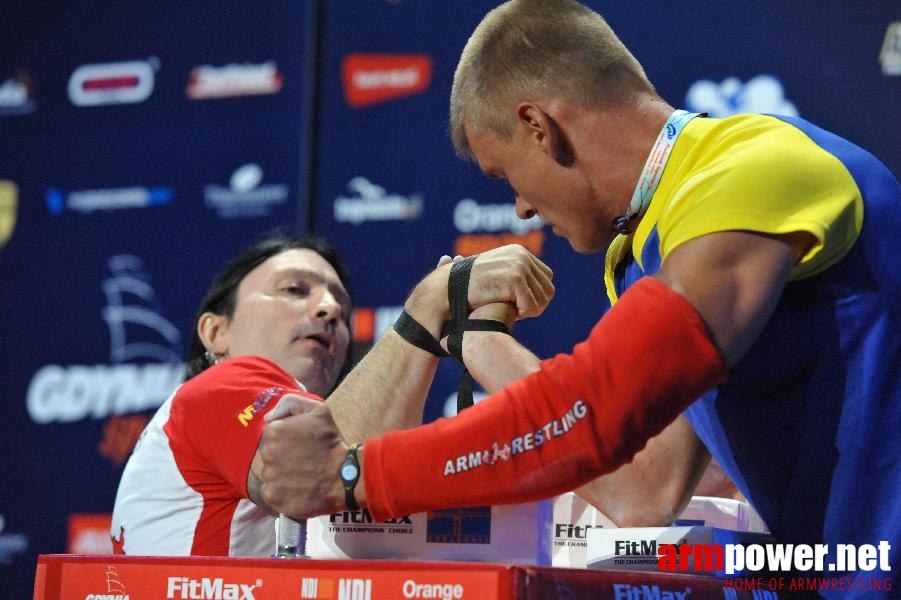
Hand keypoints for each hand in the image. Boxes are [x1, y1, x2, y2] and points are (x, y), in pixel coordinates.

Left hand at [260, 400, 347, 519]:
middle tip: (304, 461)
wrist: (344, 477)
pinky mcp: (272, 497)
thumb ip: (290, 403)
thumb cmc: (331, 443)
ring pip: (270, 474)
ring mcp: (268, 476)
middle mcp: (267, 453)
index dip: (287, 441)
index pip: (272, 436)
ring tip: (303, 475)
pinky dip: (283, 492)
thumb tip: (268, 417)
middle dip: (283, 457)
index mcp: (274, 430)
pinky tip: (299, 489)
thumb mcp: (318, 410)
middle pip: (269, 455)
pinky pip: (271, 492)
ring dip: (283, 475)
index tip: (303, 446)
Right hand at [468, 245, 554, 318]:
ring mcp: (519, 265)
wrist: (449, 288)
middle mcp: (522, 255)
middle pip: (548, 288)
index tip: (519, 304)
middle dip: (536, 304)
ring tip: (514, 312)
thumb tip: (544, 295)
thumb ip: (517, 279)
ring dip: (530, 310)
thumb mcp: (497, 276)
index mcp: (519, 252)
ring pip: (543, 298)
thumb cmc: (470, 288)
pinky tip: (511, 313)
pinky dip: (524, 314)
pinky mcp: (515, 278)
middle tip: (519, 312)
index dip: (536, 294)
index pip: (546, 277)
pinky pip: (532, 305)